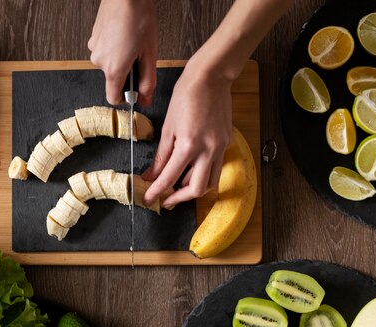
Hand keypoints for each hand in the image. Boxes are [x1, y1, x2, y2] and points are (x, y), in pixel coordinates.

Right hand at [88, 0, 156, 105]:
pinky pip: (105, 50)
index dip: (125, 97)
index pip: (113, 98)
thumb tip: (146, 98)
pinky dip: (114, 47)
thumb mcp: (150, 54)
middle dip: (126, 71)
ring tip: (132, 41)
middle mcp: (99, 61)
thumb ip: (148, 81)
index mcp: (113, 69)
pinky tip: (124, 34)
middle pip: (113, 78)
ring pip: (109, 63)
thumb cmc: (138, 18)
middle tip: (139, 55)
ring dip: (120, 58)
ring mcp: (94, 49)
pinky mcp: (93, 38)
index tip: (134, 90)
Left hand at [142, 62, 232, 208]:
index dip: (157, 192)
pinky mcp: (227, 143)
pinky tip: (191, 171)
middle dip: (179, 198)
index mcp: (188, 145)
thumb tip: (151, 174)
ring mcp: (220, 147)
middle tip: (165, 200)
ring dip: (194, 190)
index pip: (169, 178)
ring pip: (211, 182)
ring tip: (178, 188)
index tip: (149, 199)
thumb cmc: (186, 95)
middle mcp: (208, 150)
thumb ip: (161, 155)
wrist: (210, 77)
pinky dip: (203, 174)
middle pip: (196, 189)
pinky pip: (216, 167)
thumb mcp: (168, 126)